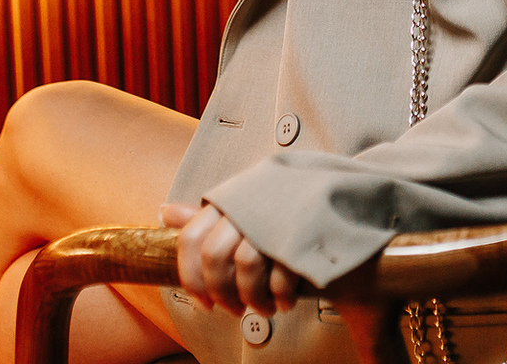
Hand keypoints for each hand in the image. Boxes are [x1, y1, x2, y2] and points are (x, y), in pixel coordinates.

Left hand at [161, 202, 299, 316]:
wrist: (342, 206)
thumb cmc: (286, 214)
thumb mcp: (244, 209)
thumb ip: (206, 216)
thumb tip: (165, 211)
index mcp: (232, 197)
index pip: (192, 236)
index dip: (191, 276)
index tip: (202, 302)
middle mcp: (250, 203)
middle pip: (215, 255)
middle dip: (220, 292)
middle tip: (232, 309)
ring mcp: (276, 216)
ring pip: (246, 266)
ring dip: (252, 299)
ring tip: (263, 307)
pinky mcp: (303, 232)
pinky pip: (280, 272)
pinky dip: (279, 296)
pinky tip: (283, 301)